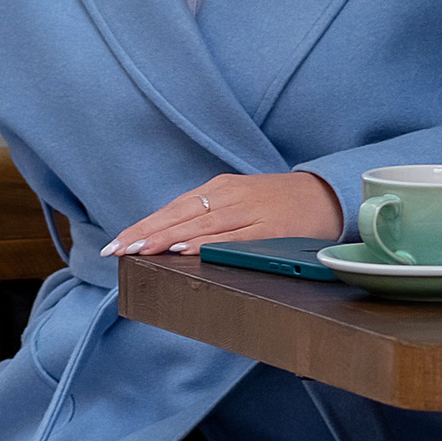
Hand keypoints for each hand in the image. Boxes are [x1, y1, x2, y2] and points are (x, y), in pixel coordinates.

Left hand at [104, 169, 342, 259]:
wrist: (325, 194)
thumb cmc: (277, 203)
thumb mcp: (239, 201)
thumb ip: (208, 217)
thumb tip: (169, 239)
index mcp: (219, 189)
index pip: (172, 208)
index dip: (142, 226)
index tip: (115, 243)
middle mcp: (229, 196)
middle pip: (179, 215)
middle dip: (145, 233)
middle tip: (117, 250)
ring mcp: (248, 211)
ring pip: (199, 225)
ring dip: (167, 238)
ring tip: (140, 251)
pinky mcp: (267, 228)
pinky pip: (231, 237)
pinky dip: (205, 243)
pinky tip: (184, 251)